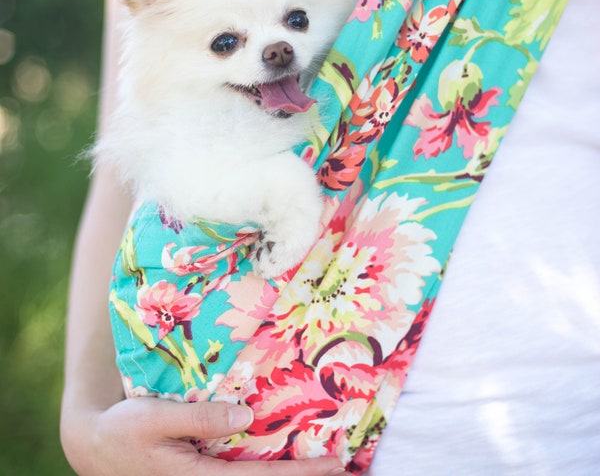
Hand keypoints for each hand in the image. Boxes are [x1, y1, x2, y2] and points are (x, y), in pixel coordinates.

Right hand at [62, 396, 348, 474]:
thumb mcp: (155, 419)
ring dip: (289, 475)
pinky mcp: (202, 473)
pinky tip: (284, 459)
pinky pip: (242, 474)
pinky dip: (269, 470)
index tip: (335, 464)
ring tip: (326, 465)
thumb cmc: (124, 430)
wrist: (96, 446)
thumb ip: (199, 418)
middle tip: (347, 468)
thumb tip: (246, 416)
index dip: (301, 475)